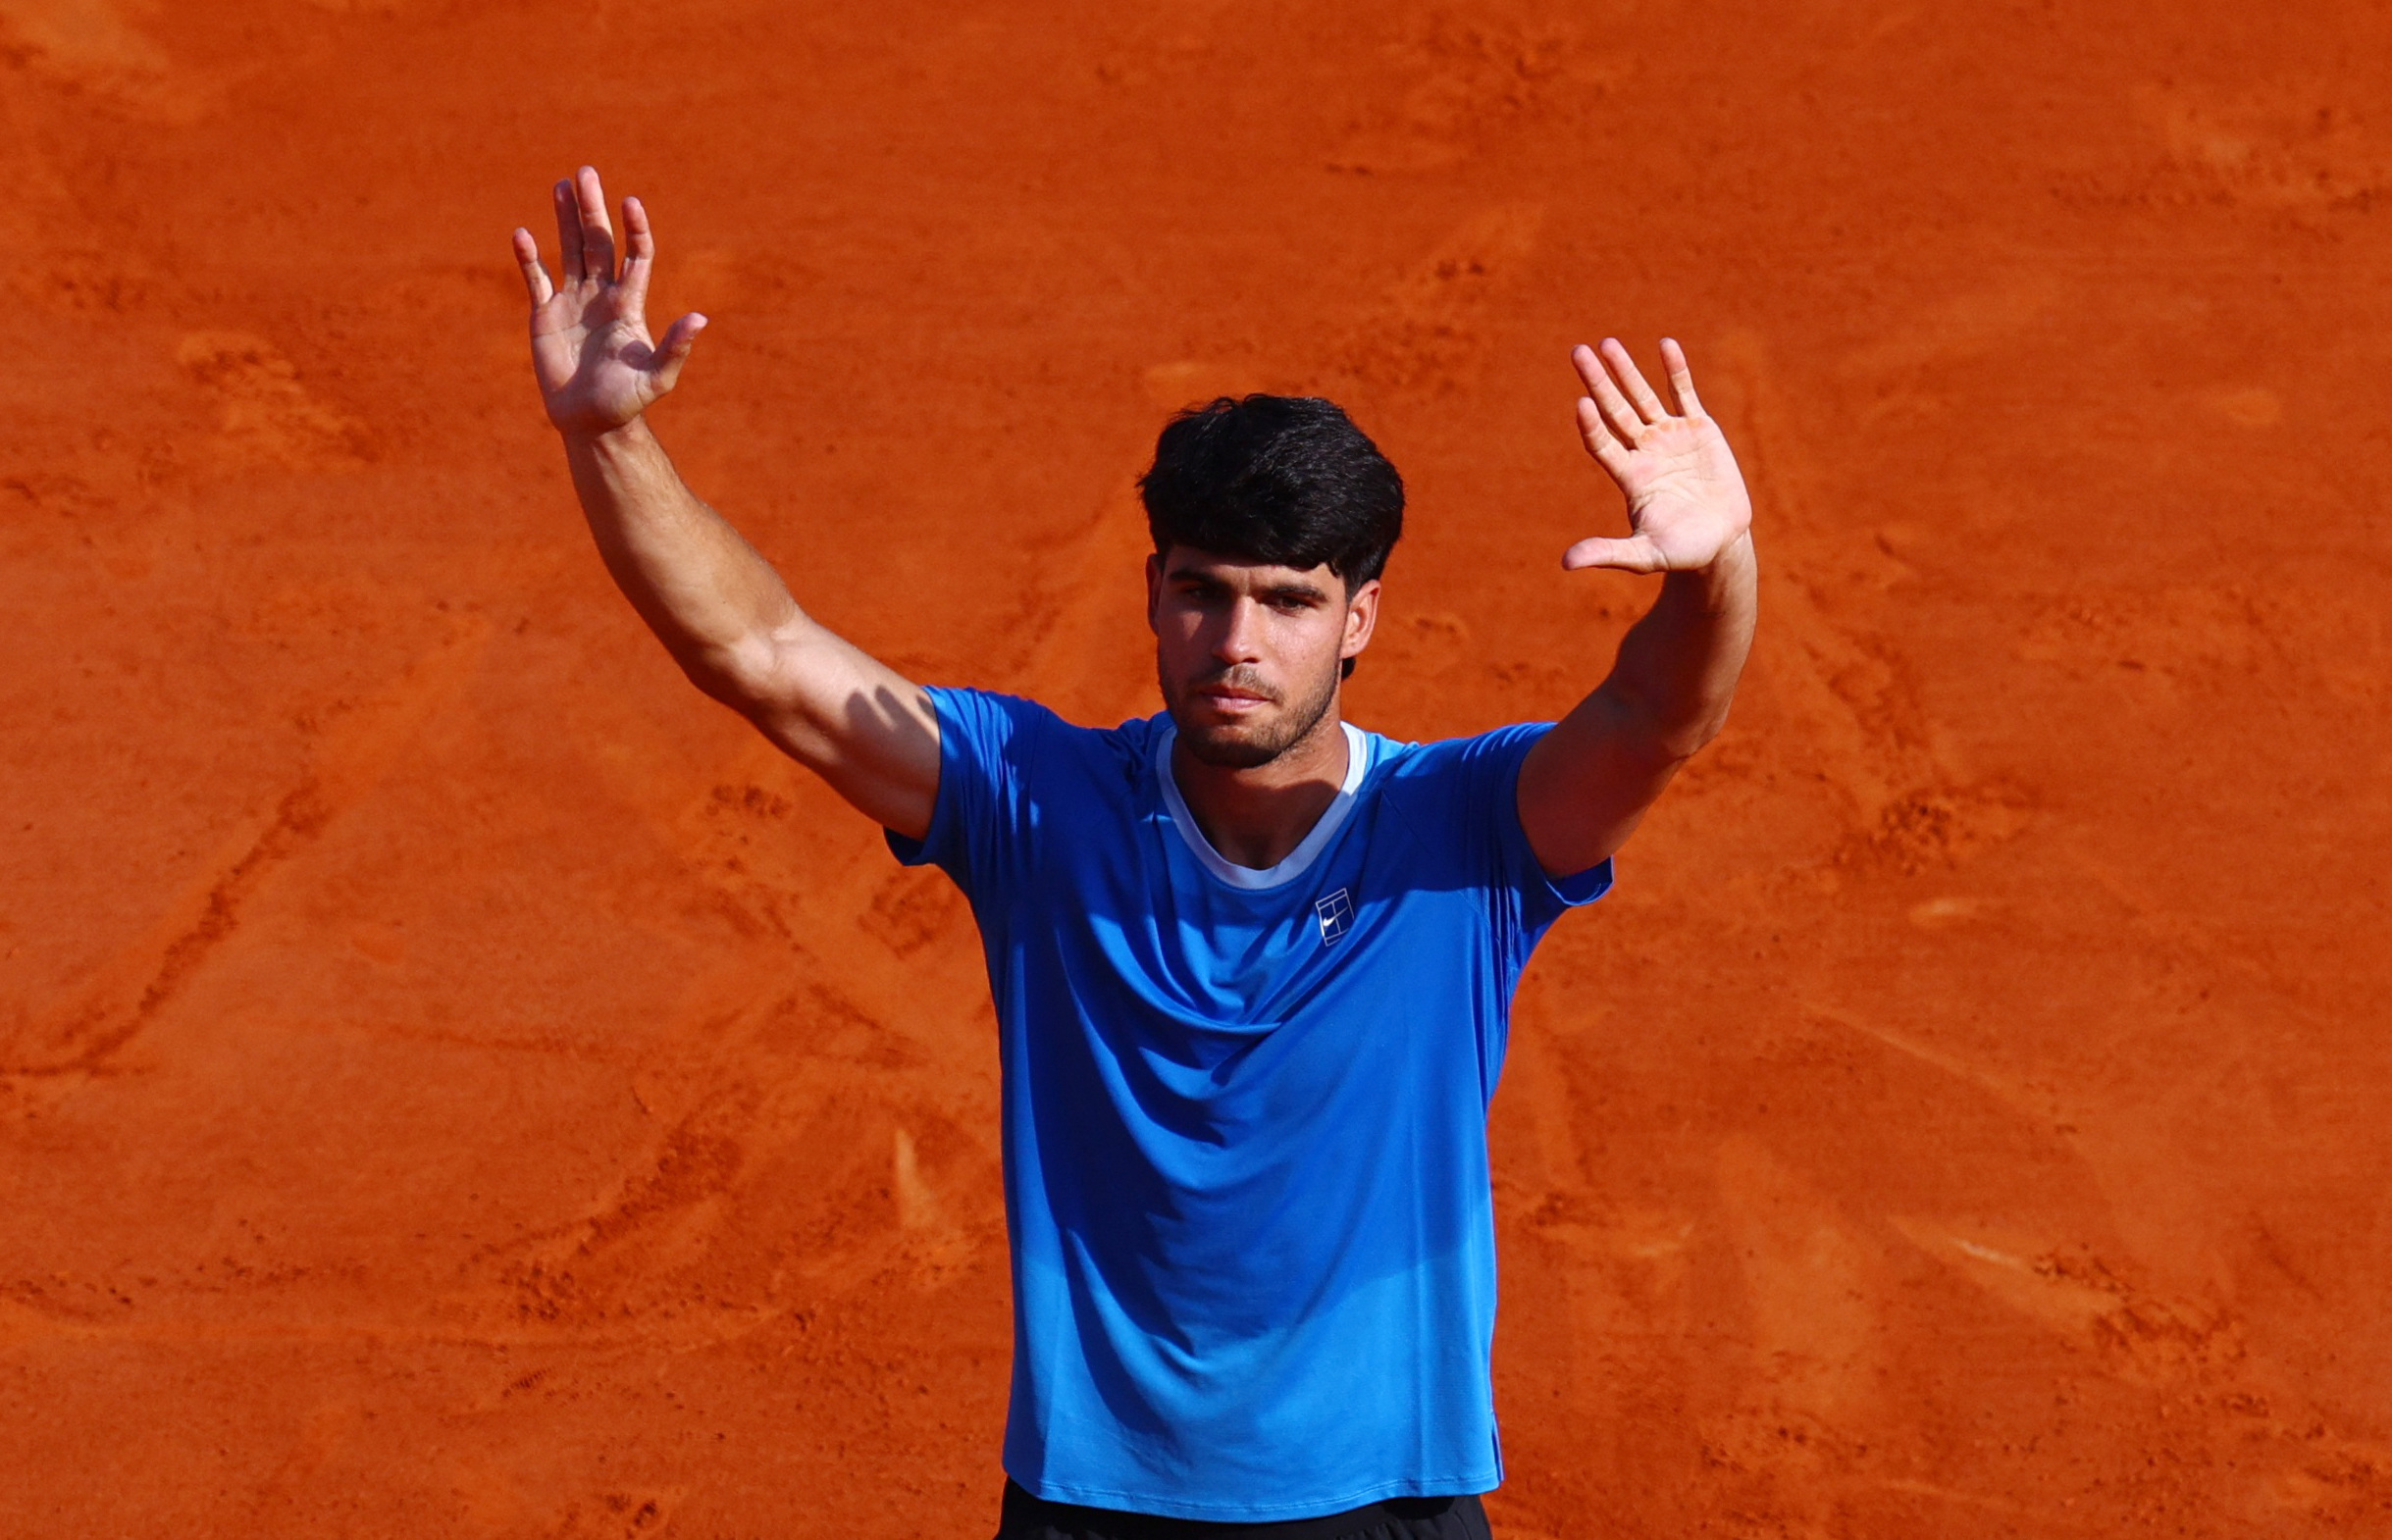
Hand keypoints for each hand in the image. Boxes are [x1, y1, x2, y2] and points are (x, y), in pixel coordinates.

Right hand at [511, 167, 706, 437]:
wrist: (591, 423)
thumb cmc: (627, 402)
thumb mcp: (657, 377)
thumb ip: (675, 347)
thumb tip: (700, 319)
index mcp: (630, 304)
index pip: (635, 255)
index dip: (634, 229)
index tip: (630, 203)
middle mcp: (602, 295)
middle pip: (599, 242)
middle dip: (593, 209)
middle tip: (586, 173)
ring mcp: (573, 302)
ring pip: (570, 250)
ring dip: (565, 218)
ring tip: (561, 185)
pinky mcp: (545, 314)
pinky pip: (537, 278)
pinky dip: (529, 257)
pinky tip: (523, 234)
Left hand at [1563, 338, 1751, 573]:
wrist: (1721, 542)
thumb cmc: (1681, 552)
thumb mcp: (1645, 555)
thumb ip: (1609, 553)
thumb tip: (1566, 564)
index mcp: (1630, 477)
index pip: (1602, 444)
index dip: (1591, 425)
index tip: (1580, 403)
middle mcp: (1644, 451)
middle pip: (1615, 411)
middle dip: (1598, 382)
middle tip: (1578, 352)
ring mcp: (1670, 437)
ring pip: (1643, 397)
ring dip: (1627, 371)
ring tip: (1608, 343)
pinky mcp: (1699, 429)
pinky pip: (1684, 393)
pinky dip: (1676, 370)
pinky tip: (1665, 344)